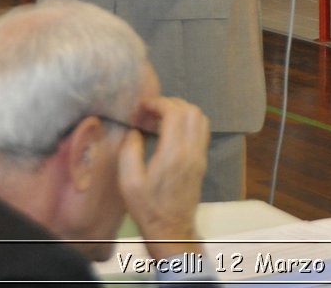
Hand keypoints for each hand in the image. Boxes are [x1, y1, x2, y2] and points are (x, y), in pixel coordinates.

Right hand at [117, 96, 207, 259]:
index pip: (175, 112)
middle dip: (170, 103)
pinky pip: (201, 130)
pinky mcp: (202, 160)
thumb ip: (130, 151)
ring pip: (200, 118)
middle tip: (150, 110)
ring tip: (159, 117)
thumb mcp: (129, 181)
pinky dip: (188, 121)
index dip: (159, 103)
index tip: (143, 105)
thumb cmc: (147, 207)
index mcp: (174, 153)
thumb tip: (135, 130)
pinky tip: (170, 130)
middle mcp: (192, 150)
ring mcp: (200, 154)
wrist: (171, 228)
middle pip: (191, 110)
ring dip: (181, 110)